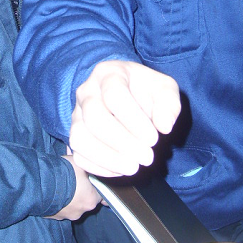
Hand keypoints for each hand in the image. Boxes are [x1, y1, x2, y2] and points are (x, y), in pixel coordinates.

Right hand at [45, 154, 101, 220]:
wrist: (40, 183)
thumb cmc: (64, 172)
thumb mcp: (80, 163)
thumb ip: (88, 168)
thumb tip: (91, 165)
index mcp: (91, 199)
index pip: (101, 195)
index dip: (95, 187)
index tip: (90, 181)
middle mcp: (81, 211)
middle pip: (85, 201)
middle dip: (81, 192)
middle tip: (73, 180)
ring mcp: (66, 216)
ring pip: (71, 206)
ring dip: (68, 198)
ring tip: (60, 185)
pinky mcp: (53, 217)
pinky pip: (59, 208)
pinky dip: (58, 201)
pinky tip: (52, 192)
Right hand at [69, 59, 180, 175]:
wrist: (126, 93)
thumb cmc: (145, 90)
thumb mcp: (164, 88)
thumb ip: (169, 103)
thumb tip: (164, 126)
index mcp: (109, 73)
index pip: (114, 94)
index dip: (133, 120)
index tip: (154, 139)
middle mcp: (87, 91)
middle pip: (94, 117)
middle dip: (122, 142)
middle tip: (147, 157)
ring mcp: (77, 114)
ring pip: (80, 138)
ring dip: (108, 157)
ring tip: (134, 167)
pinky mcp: (74, 135)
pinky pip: (78, 154)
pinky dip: (99, 167)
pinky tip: (121, 169)